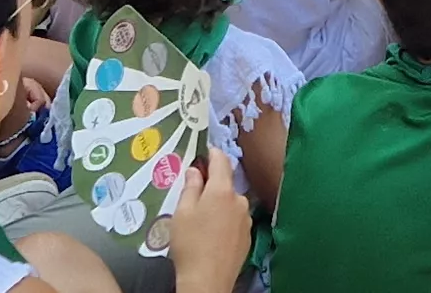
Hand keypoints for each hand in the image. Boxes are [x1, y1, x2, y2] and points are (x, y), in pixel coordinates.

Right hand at [164, 162, 255, 290]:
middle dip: (212, 184)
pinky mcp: (247, 236)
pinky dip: (225, 219)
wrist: (207, 280)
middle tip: (194, 191)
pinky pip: (235, 219)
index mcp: (222, 190)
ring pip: (231, 202)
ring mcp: (246, 219)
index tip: (205, 150)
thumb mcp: (182, 212)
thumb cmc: (190, 244)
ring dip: (219, 203)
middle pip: (226, 183)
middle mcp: (239, 201)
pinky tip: (212, 232)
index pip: (222, 161)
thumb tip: (196, 170)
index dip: (212, 153)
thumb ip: (191, 187)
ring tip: (201, 217)